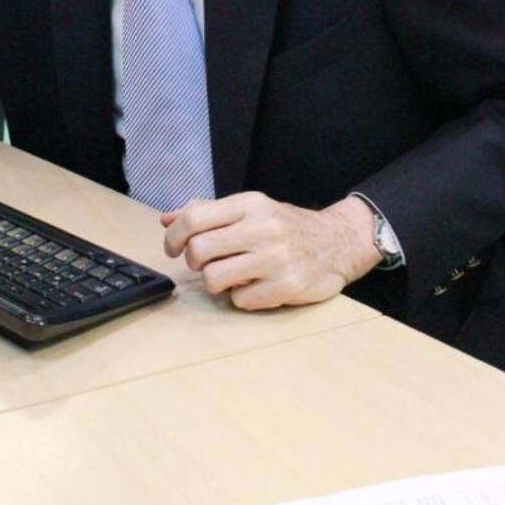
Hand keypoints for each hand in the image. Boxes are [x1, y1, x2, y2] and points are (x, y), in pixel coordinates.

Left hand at [161, 191, 381, 309]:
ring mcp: (275, 259)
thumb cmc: (286, 226)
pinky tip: (255, 285)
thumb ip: (208, 212)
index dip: (174, 236)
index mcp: (250, 204)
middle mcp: (262, 228)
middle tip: (202, 263)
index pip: (194, 218)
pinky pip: (240, 300)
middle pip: (199, 250)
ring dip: (214, 282)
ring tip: (229, 275)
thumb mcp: (251, 209)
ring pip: (213, 279)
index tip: (174, 247)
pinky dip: (241, 296)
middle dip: (193, 261)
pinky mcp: (286, 287)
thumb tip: (166, 219)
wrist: (338, 242)